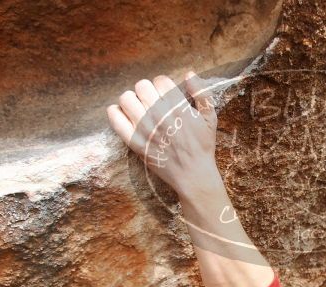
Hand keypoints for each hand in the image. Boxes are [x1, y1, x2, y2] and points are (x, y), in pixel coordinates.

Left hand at [107, 71, 221, 196]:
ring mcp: (144, 128)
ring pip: (126, 98)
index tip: (165, 94)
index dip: (163, 85)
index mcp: (177, 106)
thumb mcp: (210, 118)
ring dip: (132, 99)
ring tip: (138, 108)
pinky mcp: (134, 142)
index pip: (160, 80)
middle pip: (141, 86)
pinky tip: (122, 114)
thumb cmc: (203, 146)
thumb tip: (189, 73)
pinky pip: (115, 119)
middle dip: (147, 90)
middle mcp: (159, 114)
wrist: (193, 174)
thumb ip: (202, 93)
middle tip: (151, 101)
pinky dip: (115, 112)